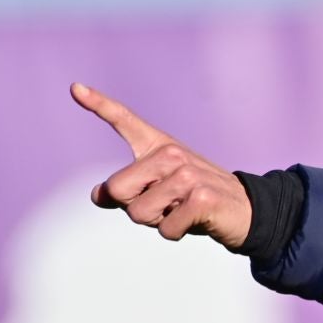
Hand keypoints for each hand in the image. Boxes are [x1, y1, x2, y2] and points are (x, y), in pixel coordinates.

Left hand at [71, 83, 252, 248]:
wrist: (246, 211)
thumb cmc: (196, 201)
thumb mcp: (158, 192)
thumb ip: (126, 191)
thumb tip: (98, 195)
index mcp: (159, 147)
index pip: (124, 120)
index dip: (99, 105)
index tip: (75, 89)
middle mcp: (171, 154)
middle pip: (118, 190)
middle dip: (133, 208)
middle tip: (164, 206)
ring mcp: (188, 173)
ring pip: (139, 213)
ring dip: (157, 223)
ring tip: (182, 212)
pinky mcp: (202, 197)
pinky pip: (166, 229)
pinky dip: (176, 233)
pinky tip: (196, 222)